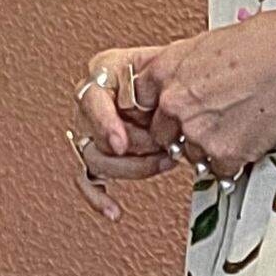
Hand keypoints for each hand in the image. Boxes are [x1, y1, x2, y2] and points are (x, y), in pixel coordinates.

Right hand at [68, 42, 173, 224]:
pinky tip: (113, 209)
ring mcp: (93, 130)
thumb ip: (159, 83)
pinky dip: (100, 198)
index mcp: (105, 72)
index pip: (90, 98)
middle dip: (136, 147)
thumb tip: (165, 108)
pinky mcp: (98, 155)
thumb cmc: (176, 74)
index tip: (120, 143)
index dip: (104, 124)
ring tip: (164, 161)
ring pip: (98, 161)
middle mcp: (93, 101)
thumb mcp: (170, 66)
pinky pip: (88, 181)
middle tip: (166, 147)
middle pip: (97, 136)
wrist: (187, 85)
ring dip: (134, 168)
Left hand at [134, 8, 275, 183]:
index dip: (162, 112)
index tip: (175, 115)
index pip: (143, 106)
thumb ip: (182, 68)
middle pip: (165, 136)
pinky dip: (235, 161)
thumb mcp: (204, 44)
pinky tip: (248, 139)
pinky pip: (221, 170)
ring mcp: (198, 132)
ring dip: (211, 149)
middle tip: (210, 124)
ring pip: (194, 156)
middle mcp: (175, 104)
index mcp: (165, 73)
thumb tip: (178, 83)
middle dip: (184, 134)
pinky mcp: (225, 153)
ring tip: (237, 126)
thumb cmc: (260, 42)